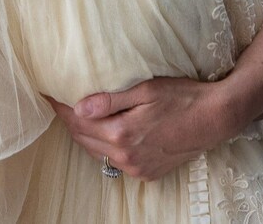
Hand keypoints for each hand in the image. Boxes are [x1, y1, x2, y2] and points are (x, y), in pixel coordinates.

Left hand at [46, 77, 228, 181]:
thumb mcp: (146, 89)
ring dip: (85, 134)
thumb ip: (111, 100)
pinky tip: (107, 132)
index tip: (48, 92)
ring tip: (78, 114)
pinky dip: (105, 146)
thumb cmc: (182, 97)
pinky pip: (116, 161)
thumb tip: (78, 105)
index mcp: (122, 133)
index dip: (60, 106)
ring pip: (98, 151)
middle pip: (84, 138)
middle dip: (69, 120)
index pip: (78, 120)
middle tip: (59, 100)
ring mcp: (136, 167)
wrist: (214, 119)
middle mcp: (125, 155)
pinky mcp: (147, 173)